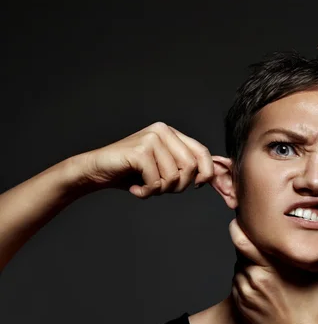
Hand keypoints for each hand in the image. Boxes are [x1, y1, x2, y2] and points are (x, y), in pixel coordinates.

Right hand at [76, 122, 214, 198]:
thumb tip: (214, 176)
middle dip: (179, 186)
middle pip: (191, 167)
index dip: (206, 173)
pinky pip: (157, 181)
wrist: (97, 171)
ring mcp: (151, 138)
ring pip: (174, 177)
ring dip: (160, 190)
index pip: (202, 153)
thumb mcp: (164, 169)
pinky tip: (135, 188)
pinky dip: (147, 192)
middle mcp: (163, 131)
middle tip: (160, 188)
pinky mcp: (140, 150)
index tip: (198, 185)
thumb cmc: (132, 173)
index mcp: (172, 133)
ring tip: (145, 186)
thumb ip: (185, 168)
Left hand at [228, 218, 317, 323]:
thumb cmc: (317, 305)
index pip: (242, 239)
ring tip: (263, 261)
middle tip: (250, 231)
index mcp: (272, 267)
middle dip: (243, 239)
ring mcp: (246, 291)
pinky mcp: (241, 303)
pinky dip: (246, 276)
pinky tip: (261, 279)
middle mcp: (255, 277)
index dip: (239, 226)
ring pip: (239, 265)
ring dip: (246, 260)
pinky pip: (237, 281)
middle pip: (238, 249)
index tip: (243, 217)